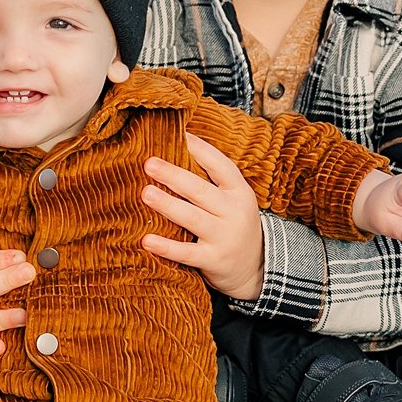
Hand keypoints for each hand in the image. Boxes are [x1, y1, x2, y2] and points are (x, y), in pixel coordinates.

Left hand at [141, 135, 264, 299]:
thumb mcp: (234, 199)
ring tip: (146, 193)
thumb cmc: (234, 223)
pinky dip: (167, 247)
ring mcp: (224, 237)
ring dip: (168, 205)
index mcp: (239, 192)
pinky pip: (187, 253)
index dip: (200, 149)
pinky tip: (147, 240)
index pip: (220, 165)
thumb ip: (212, 180)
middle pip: (200, 190)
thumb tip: (179, 146)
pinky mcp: (213, 260)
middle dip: (173, 175)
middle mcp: (234, 212)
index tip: (178, 135)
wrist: (256, 267)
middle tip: (149, 163)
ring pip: (192, 218)